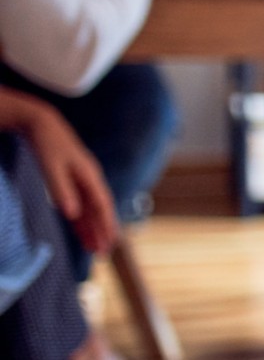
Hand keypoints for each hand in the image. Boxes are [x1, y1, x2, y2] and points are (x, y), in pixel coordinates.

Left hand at [0, 90, 117, 253]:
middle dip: (102, 230)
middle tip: (103, 252)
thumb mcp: (51, 167)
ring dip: (93, 227)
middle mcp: (90, 178)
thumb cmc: (47, 144)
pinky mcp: (73, 179)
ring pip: (90, 207)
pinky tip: (81, 228)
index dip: (106, 224)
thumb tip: (72, 215)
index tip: (109, 242)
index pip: (102, 204)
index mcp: (89, 175)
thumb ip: (61, 190)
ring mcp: (82, 179)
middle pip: (100, 208)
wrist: (42, 123)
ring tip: (94, 247)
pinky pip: (81, 202)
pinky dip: (82, 217)